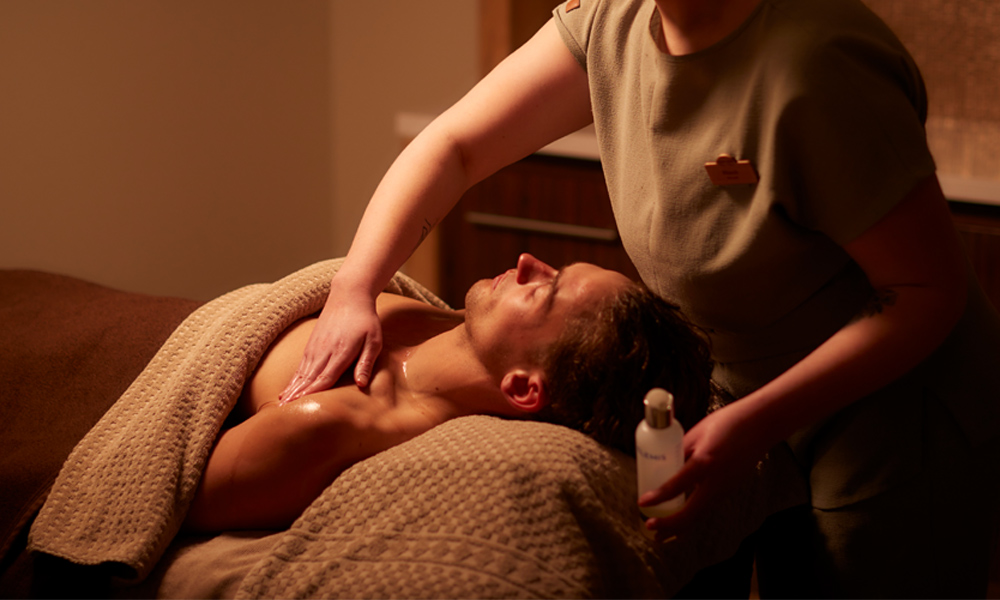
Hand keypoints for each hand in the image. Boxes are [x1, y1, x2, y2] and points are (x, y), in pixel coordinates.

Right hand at [278, 285, 381, 402]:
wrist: (349, 296)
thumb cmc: (365, 320)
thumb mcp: (374, 341)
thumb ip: (366, 363)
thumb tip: (361, 384)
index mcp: (341, 352)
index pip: (325, 377)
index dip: (313, 393)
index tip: (302, 407)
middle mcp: (324, 351)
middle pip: (309, 378)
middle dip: (297, 396)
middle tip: (284, 412)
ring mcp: (315, 347)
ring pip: (302, 373)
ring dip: (291, 390)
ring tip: (281, 405)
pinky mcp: (311, 344)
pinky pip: (301, 366)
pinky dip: (293, 379)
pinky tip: (287, 390)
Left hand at [638, 400, 768, 541]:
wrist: (761, 424)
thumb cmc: (727, 423)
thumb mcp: (697, 434)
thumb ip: (680, 451)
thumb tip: (660, 465)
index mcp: (705, 463)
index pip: (677, 486)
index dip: (658, 497)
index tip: (642, 503)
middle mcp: (716, 482)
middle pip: (690, 514)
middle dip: (668, 526)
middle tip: (650, 529)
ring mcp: (725, 489)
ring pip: (699, 515)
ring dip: (679, 526)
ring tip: (661, 535)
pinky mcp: (729, 490)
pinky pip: (706, 508)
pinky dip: (691, 517)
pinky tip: (680, 520)